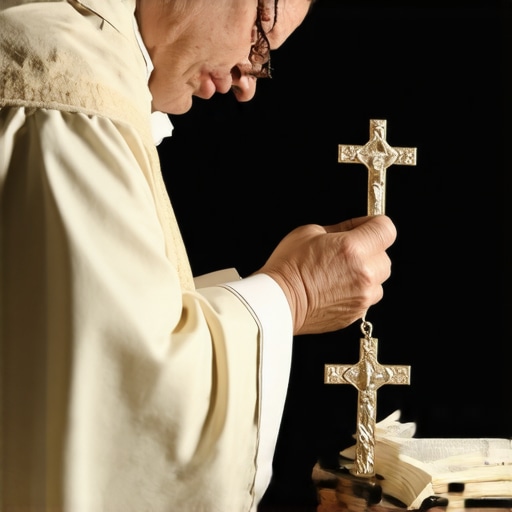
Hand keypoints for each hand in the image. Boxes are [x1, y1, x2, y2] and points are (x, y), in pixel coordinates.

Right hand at [257, 215, 396, 334]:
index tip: (367, 227)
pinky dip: (357, 291)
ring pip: (378, 280)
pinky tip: (336, 287)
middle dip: (370, 251)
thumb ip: (339, 229)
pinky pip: (367, 298)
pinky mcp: (356, 313)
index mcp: (352, 248)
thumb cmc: (288, 268)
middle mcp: (363, 273)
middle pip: (384, 256)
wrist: (279, 302)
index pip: (386, 229)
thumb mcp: (309, 232)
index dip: (375, 225)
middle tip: (348, 252)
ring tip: (341, 273)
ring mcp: (362, 296)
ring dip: (366, 274)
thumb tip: (354, 229)